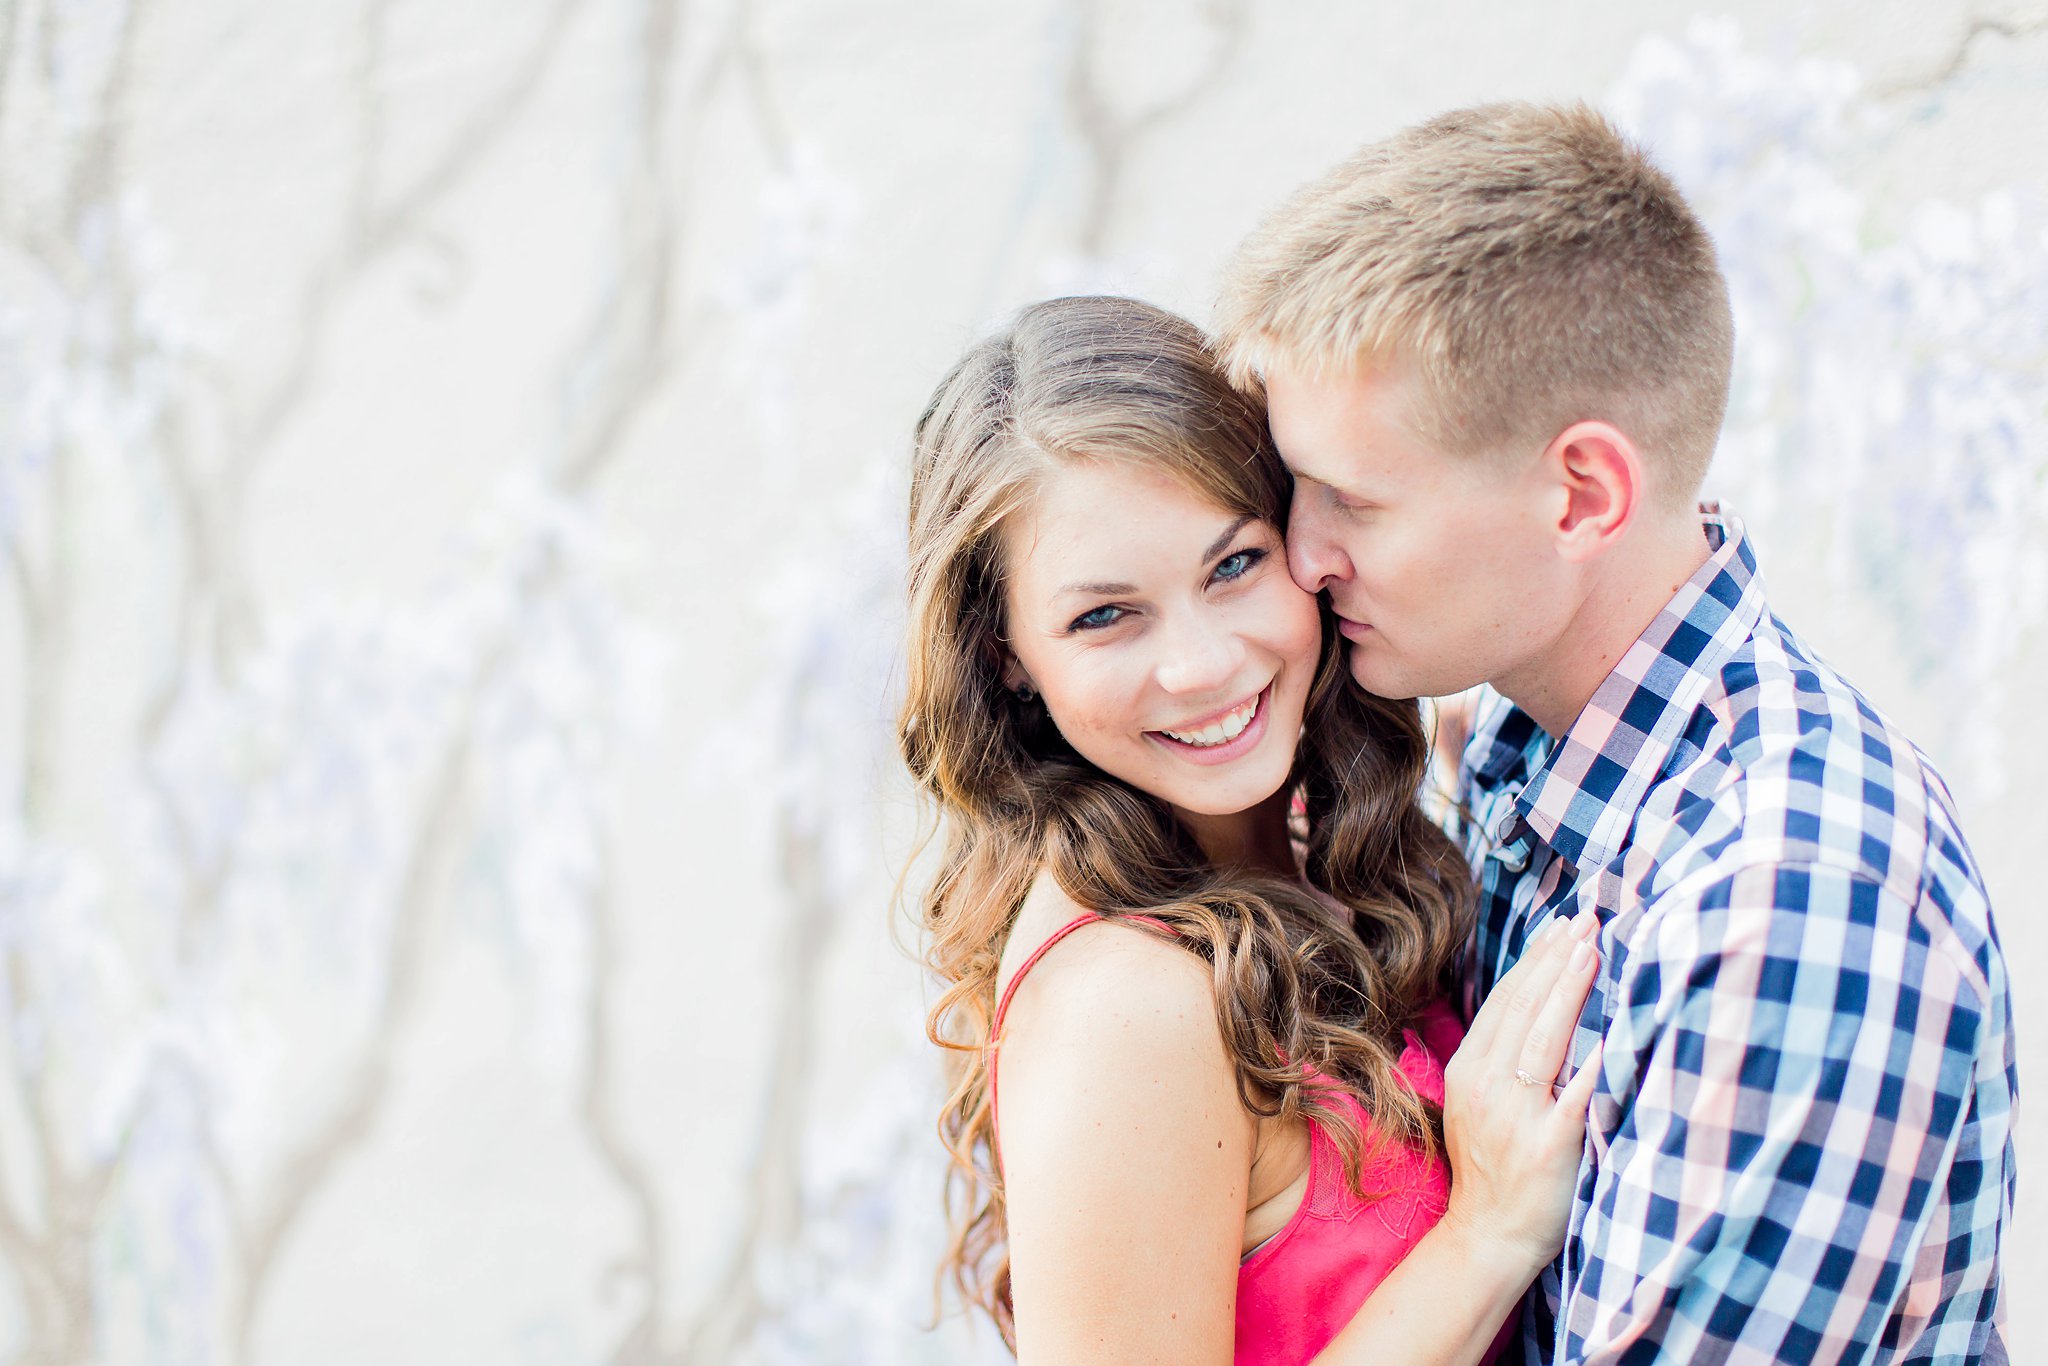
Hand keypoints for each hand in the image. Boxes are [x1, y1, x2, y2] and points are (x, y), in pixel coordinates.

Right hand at [1438, 910, 1600, 1278]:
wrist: (1488, 1237)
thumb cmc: (1492, 1171)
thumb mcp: (1480, 1105)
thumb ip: (1503, 1061)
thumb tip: (1540, 1011)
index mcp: (1469, 1070)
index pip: (1505, 999)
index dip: (1535, 958)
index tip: (1562, 925)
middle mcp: (1487, 1084)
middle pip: (1524, 1005)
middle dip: (1557, 956)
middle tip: (1587, 917)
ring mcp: (1515, 1113)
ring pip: (1544, 1034)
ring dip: (1570, 985)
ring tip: (1592, 947)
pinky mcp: (1547, 1144)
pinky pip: (1577, 1091)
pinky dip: (1595, 1057)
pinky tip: (1614, 1027)